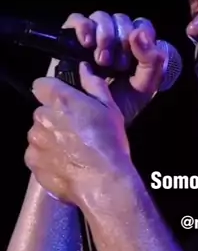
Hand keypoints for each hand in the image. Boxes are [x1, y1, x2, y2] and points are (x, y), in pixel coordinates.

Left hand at [25, 65, 132, 205]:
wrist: (104, 182)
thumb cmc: (110, 144)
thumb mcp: (110, 109)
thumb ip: (93, 85)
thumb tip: (83, 68)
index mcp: (61, 100)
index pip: (41, 85)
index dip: (52, 92)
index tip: (64, 103)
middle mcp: (42, 117)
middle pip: (41, 113)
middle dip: (54, 119)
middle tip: (76, 132)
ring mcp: (35, 141)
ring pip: (38, 134)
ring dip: (50, 139)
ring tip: (72, 152)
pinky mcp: (33, 162)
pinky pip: (36, 155)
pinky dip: (47, 158)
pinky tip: (66, 164)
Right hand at [60, 11, 166, 123]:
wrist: (89, 121)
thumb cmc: (119, 105)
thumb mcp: (144, 87)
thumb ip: (152, 62)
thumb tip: (139, 33)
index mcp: (136, 48)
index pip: (142, 26)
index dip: (142, 37)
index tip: (135, 58)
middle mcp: (115, 39)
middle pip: (122, 19)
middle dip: (122, 41)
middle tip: (116, 66)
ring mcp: (93, 37)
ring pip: (102, 16)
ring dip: (105, 36)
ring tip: (101, 61)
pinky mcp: (71, 38)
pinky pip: (77, 19)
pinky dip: (84, 27)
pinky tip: (86, 43)